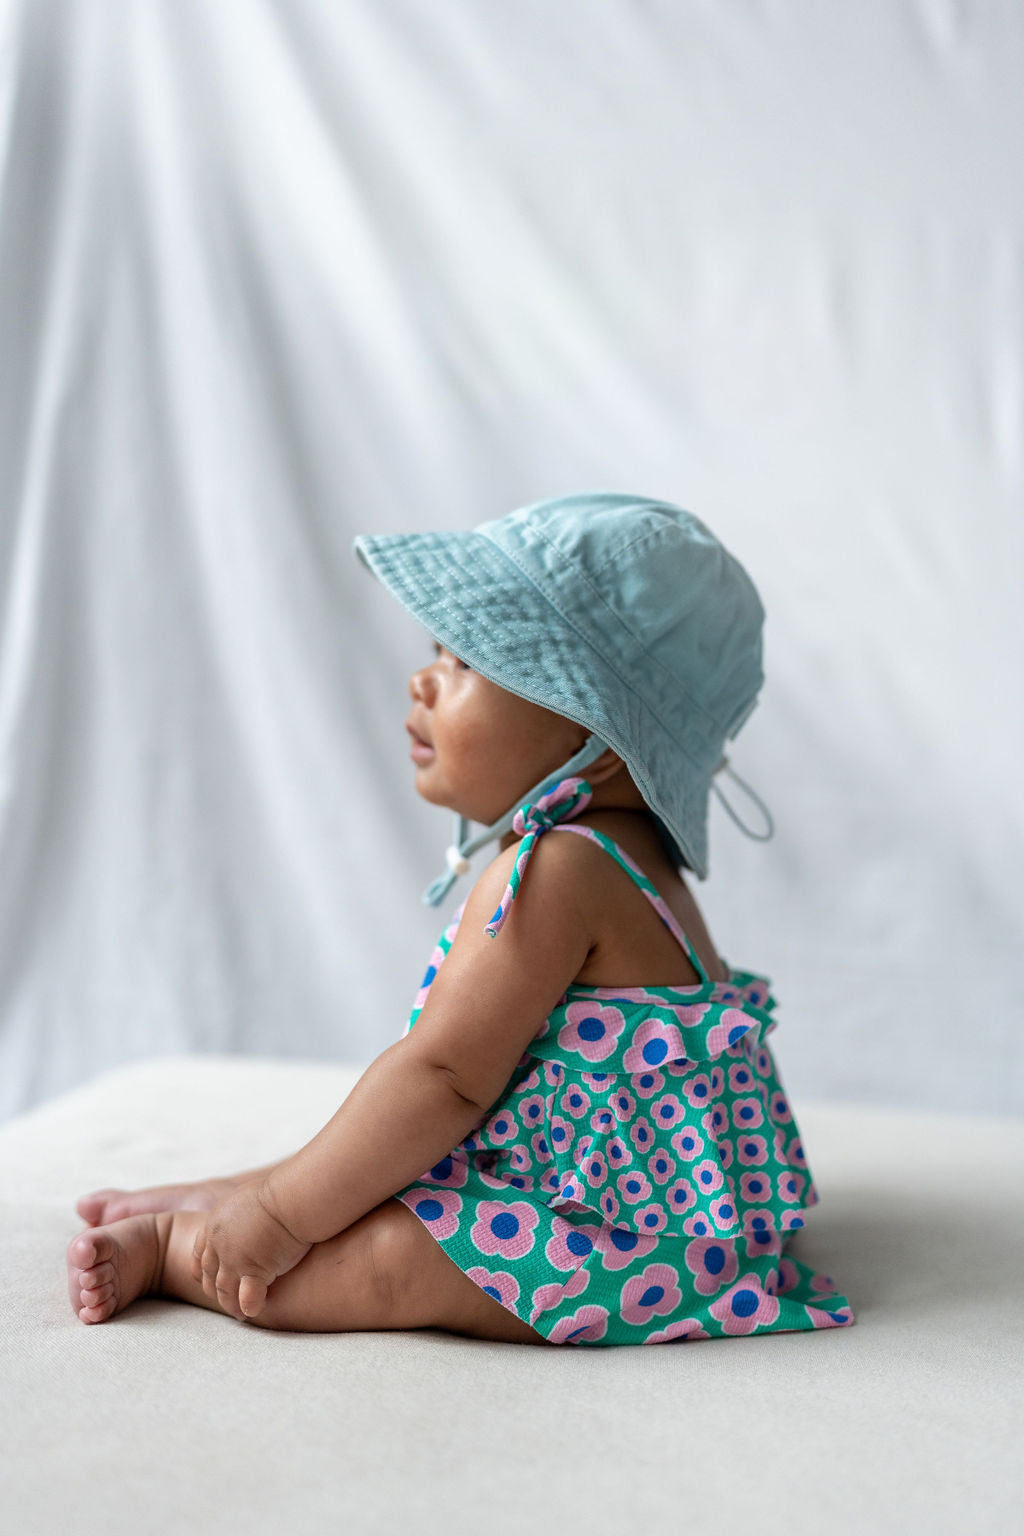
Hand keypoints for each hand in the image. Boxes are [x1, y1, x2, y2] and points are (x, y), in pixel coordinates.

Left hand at [190, 1179, 312, 1320]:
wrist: (292, 1196)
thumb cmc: (279, 1192)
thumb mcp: (247, 1197)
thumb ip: (240, 1213)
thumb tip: (249, 1218)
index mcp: (216, 1224)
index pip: (200, 1253)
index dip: (203, 1270)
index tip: (209, 1280)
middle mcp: (219, 1243)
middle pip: (209, 1274)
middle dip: (215, 1290)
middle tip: (226, 1301)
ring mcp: (234, 1259)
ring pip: (224, 1290)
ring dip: (230, 1304)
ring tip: (240, 1314)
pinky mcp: (254, 1270)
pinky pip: (246, 1296)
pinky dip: (248, 1306)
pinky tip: (253, 1311)